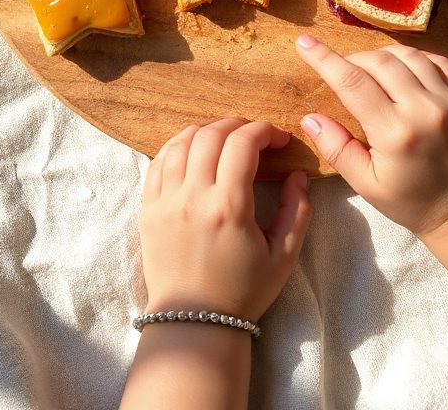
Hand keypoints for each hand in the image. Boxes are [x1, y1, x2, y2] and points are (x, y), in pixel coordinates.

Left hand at [141, 118, 310, 320]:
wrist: (194, 323)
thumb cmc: (243, 291)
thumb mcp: (284, 256)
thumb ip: (298, 211)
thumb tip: (298, 175)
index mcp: (229, 207)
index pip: (243, 143)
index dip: (264, 130)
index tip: (279, 138)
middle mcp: (193, 197)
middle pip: (211, 134)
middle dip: (238, 124)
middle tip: (255, 135)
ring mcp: (166, 201)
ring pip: (181, 141)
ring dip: (207, 130)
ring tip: (225, 139)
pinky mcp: (148, 209)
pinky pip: (158, 161)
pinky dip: (177, 146)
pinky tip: (193, 150)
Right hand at [296, 37, 447, 237]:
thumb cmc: (411, 201)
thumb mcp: (366, 184)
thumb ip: (336, 148)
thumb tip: (309, 118)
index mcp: (395, 133)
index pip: (352, 82)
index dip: (324, 58)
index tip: (305, 42)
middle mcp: (424, 110)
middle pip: (379, 62)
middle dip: (353, 59)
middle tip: (343, 69)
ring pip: (408, 55)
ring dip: (383, 55)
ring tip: (371, 67)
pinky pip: (438, 61)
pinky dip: (415, 57)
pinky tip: (403, 68)